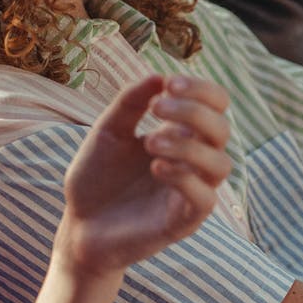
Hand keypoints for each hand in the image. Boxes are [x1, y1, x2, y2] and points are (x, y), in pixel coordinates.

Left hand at [58, 75, 230, 275]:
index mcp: (181, 137)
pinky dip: (185, 178)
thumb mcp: (107, 132)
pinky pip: (205, 198)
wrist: (80, 226)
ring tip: (150, 142)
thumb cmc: (96, 179)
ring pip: (221, 164)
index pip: (215, 107)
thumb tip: (158, 76)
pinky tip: (156, 168)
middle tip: (157, 108)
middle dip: (194, 112)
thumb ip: (129, 104)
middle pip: (222, 130)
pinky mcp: (185, 221)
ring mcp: (193, 191)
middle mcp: (193, 162)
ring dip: (189, 146)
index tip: (170, 83)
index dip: (202, 91)